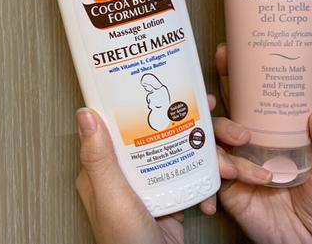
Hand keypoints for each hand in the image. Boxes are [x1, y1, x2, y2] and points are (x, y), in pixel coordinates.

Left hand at [75, 103, 223, 243]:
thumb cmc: (126, 243)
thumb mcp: (112, 198)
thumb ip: (99, 159)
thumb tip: (85, 113)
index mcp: (103, 170)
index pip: (119, 124)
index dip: (140, 102)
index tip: (167, 83)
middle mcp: (125, 175)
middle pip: (154, 133)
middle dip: (187, 121)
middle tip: (211, 110)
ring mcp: (149, 186)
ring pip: (176, 151)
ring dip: (204, 147)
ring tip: (226, 144)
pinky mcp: (170, 198)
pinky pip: (190, 175)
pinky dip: (208, 172)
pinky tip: (220, 170)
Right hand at [214, 44, 311, 243]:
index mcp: (271, 132)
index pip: (249, 97)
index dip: (236, 74)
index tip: (228, 53)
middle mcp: (248, 144)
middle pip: (223, 111)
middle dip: (217, 96)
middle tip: (220, 92)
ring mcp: (234, 164)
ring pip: (212, 138)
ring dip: (220, 133)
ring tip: (241, 139)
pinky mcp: (225, 188)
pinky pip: (210, 172)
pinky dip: (216, 171)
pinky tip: (229, 174)